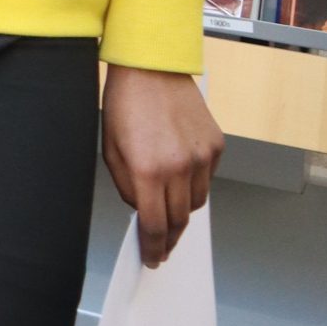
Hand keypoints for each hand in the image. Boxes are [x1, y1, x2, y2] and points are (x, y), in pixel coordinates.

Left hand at [102, 66, 223, 267]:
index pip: (155, 225)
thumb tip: (140, 209)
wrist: (152, 67)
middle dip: (169, 237)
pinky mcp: (216, 146)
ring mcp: (202, 157)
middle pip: (179, 220)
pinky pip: (207, 179)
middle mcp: (179, 166)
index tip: (153, 258)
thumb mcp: (110, 148)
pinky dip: (194, 183)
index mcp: (147, 169)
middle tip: (161, 245)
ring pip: (196, 203)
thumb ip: (125, 186)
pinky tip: (180, 172)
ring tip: (168, 204)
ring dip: (182, 210)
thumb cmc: (126, 102)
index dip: (153, 248)